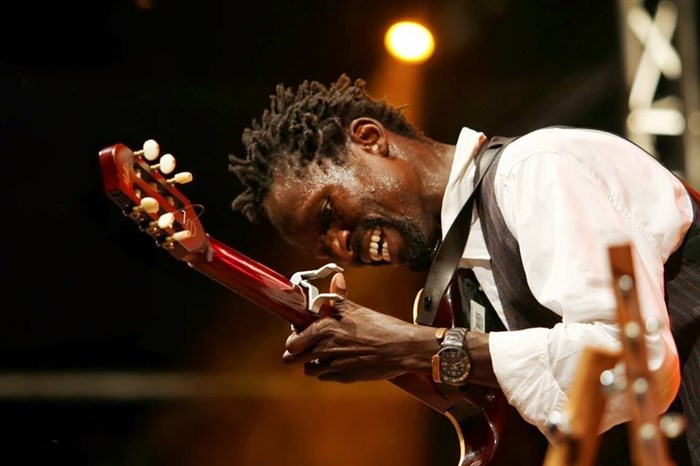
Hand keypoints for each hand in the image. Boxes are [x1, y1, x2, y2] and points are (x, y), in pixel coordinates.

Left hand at [282, 272, 437, 382]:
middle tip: (304, 349)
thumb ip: (340, 297)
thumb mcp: (357, 309)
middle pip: (293, 359)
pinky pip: (325, 377)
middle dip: (296, 354)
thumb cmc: (381, 327)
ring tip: (322, 356)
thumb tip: (337, 278)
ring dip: (312, 364)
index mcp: (324, 328)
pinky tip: (338, 362)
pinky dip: (327, 372)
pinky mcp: (344, 378)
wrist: (402, 348)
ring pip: (308, 370)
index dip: (294, 338)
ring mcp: (333, 365)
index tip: (299, 335)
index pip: (293, 340)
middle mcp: (325, 348)